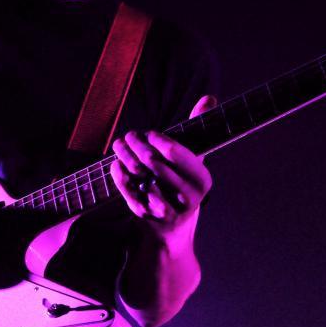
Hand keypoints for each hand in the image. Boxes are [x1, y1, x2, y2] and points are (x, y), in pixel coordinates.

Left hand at [110, 95, 216, 241]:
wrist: (172, 229)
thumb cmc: (182, 183)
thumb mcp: (194, 160)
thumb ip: (198, 129)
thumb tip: (209, 97)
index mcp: (202, 179)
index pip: (175, 152)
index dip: (157, 139)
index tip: (149, 133)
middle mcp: (187, 196)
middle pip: (154, 162)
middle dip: (137, 144)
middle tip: (128, 136)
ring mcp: (166, 208)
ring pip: (139, 174)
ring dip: (124, 155)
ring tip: (119, 145)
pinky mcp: (147, 216)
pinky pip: (127, 190)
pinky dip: (119, 174)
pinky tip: (116, 164)